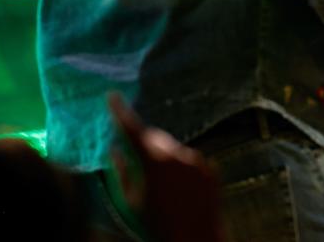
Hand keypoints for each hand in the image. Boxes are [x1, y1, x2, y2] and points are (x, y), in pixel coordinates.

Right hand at [107, 92, 224, 241]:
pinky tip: (178, 191)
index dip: (121, 112)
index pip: (134, 130)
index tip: (112, 96)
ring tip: (159, 186)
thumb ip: (122, 173)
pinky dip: (181, 168)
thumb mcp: (132, 202)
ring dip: (163, 157)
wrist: (195, 239)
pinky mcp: (211, 169)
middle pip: (156, 138)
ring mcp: (198, 161)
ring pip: (173, 150)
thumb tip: (114, 150)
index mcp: (155, 163)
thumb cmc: (156, 225)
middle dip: (144, 142)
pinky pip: (191, 162)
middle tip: (134, 156)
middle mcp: (179, 156)